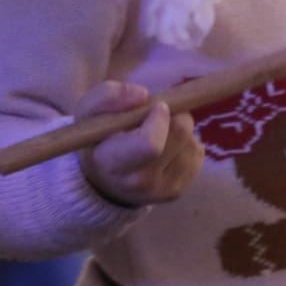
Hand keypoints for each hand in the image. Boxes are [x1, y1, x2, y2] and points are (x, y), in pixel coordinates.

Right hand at [76, 81, 200, 207]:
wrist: (102, 180)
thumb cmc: (97, 138)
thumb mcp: (88, 111)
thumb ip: (108, 96)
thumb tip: (142, 94)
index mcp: (113, 162)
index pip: (151, 144)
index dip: (160, 118)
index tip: (156, 106)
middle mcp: (139, 182)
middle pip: (179, 135)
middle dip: (174, 114)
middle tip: (158, 114)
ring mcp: (162, 190)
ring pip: (191, 141)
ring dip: (181, 128)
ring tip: (160, 132)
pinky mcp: (178, 190)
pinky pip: (197, 153)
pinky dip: (186, 143)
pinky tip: (167, 146)